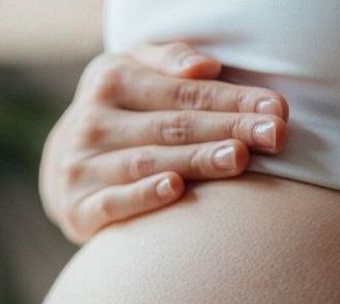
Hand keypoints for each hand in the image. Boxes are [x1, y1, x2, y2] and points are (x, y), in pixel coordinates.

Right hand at [40, 41, 288, 243]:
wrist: (63, 168)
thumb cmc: (119, 113)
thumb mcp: (134, 72)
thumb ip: (168, 59)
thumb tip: (205, 66)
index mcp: (110, 79)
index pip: (183, 91)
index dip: (231, 99)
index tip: (277, 109)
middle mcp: (92, 121)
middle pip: (172, 125)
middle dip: (227, 129)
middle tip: (273, 136)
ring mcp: (81, 166)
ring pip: (148, 161)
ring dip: (196, 160)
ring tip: (238, 158)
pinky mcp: (77, 208)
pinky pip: (114, 202)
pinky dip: (144, 195)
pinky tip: (176, 188)